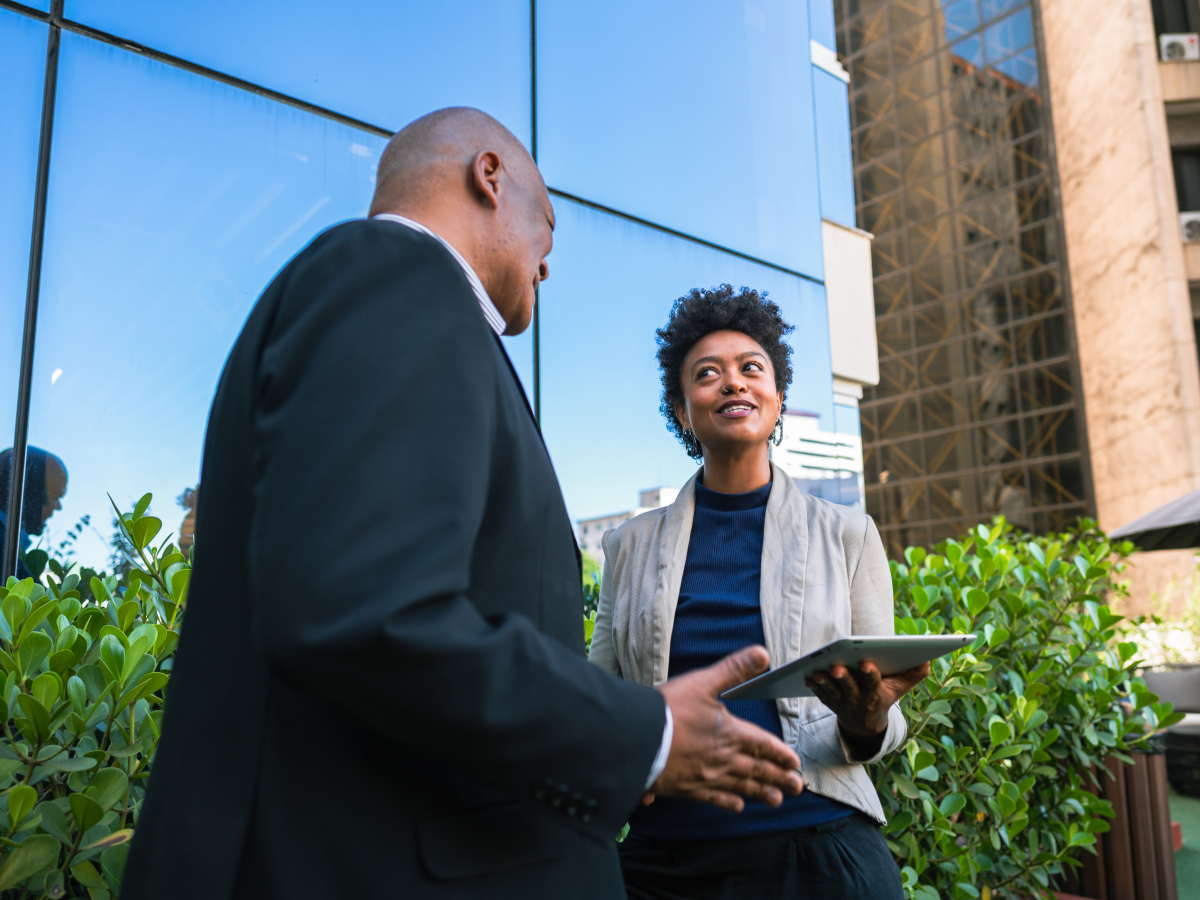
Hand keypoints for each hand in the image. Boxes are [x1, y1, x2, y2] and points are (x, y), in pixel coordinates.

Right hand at [653, 646, 803, 812]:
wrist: (637, 738)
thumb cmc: (668, 709)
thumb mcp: (703, 682)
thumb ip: (734, 669)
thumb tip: (762, 654)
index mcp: (730, 733)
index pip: (762, 744)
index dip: (779, 753)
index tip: (794, 763)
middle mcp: (723, 758)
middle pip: (756, 769)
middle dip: (778, 778)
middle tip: (796, 787)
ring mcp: (706, 775)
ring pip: (740, 786)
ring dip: (760, 792)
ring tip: (776, 800)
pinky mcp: (688, 787)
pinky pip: (713, 797)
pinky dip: (727, 802)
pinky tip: (736, 806)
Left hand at [806, 660, 928, 756]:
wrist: (866, 724)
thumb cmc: (884, 697)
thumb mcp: (900, 689)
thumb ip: (913, 675)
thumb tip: (928, 661)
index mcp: (876, 693)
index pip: (873, 682)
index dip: (870, 673)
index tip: (865, 662)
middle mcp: (858, 699)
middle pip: (849, 686)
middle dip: (843, 676)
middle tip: (836, 666)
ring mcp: (843, 701)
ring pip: (832, 690)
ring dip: (824, 681)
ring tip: (817, 672)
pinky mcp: (830, 701)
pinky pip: (821, 694)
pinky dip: (814, 687)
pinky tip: (808, 677)